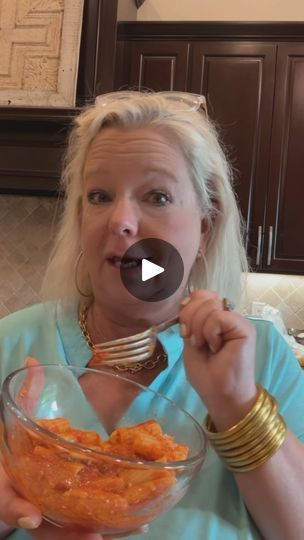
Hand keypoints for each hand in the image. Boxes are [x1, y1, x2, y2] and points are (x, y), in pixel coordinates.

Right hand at [0, 357, 148, 539]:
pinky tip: (139, 522)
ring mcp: (55, 516)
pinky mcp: (76, 517)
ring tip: (132, 528)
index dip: (19, 511)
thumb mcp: (19, 423)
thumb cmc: (22, 449)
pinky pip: (92, 527)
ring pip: (71, 535)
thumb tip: (31, 361)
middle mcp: (33, 507)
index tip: (32, 516)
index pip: (10, 504)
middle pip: (46, 531)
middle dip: (69, 536)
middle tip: (94, 536)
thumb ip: (27, 395)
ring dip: (100, 533)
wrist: (21, 471)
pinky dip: (114, 527)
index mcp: (12, 489)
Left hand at [179, 290, 257, 430]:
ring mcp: (238, 321)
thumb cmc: (207, 374)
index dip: (189, 306)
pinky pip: (219, 317)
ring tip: (205, 347)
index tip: (185, 328)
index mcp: (216, 318)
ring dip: (199, 328)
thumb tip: (186, 301)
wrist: (221, 395)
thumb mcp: (190, 342)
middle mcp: (229, 316)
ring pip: (210, 306)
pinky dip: (210, 332)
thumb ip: (190, 321)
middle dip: (191, 319)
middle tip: (195, 342)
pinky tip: (216, 347)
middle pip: (203, 298)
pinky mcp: (245, 328)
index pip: (201, 296)